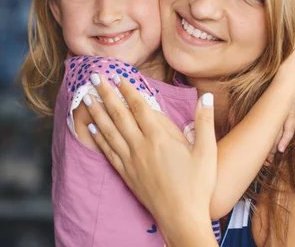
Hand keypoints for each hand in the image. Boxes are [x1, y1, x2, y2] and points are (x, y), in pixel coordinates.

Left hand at [82, 74, 217, 244]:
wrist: (181, 218)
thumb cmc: (197, 186)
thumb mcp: (207, 152)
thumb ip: (205, 122)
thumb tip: (206, 96)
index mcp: (160, 138)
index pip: (139, 107)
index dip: (128, 90)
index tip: (118, 76)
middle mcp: (141, 146)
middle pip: (119, 115)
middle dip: (106, 94)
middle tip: (95, 77)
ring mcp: (131, 161)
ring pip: (109, 131)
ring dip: (97, 112)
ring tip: (87, 97)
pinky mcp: (126, 174)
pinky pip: (108, 151)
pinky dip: (98, 137)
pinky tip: (91, 128)